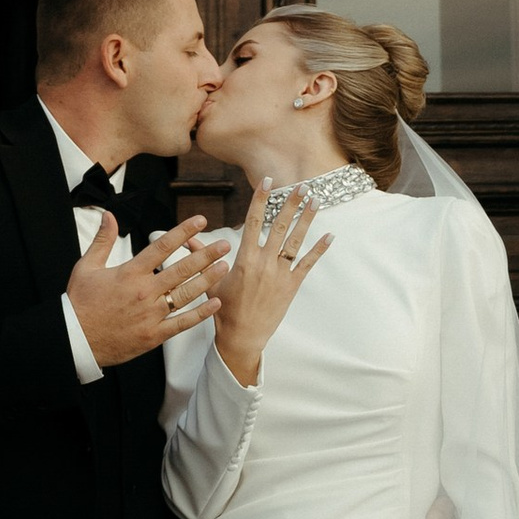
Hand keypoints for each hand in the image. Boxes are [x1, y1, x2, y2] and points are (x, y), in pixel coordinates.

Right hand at [67, 215, 226, 369]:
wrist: (76, 340)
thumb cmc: (80, 303)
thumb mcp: (86, 267)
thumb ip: (102, 240)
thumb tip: (109, 216)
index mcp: (130, 273)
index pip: (162, 246)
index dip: (183, 231)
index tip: (200, 221)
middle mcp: (144, 292)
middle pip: (181, 269)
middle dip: (206, 255)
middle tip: (224, 245)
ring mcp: (151, 315)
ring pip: (186, 294)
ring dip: (207, 280)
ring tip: (224, 268)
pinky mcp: (153, 335)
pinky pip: (182, 323)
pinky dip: (200, 314)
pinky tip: (214, 303)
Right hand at [214, 188, 333, 388]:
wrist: (242, 337)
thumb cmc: (225, 309)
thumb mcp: (212, 281)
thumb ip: (203, 257)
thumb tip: (188, 239)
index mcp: (245, 258)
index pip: (253, 221)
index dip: (260, 199)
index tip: (266, 181)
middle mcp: (264, 262)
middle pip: (280, 226)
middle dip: (291, 203)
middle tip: (301, 185)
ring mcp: (280, 274)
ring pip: (296, 241)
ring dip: (307, 220)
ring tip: (315, 201)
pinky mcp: (291, 286)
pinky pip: (307, 264)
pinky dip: (319, 250)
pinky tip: (329, 236)